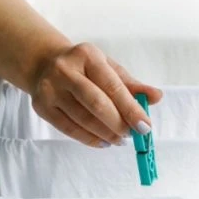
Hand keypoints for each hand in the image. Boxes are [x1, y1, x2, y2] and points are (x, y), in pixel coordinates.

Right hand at [30, 42, 163, 146]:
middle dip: (118, 124)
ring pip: (82, 119)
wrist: (44, 64)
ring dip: (106, 134)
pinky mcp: (41, 107)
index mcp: (87, 56)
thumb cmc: (85, 68)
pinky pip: (69, 129)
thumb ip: (132, 85)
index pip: (113, 86)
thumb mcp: (109, 69)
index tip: (145, 126)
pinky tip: (104, 142)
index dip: (130, 109)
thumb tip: (157, 97)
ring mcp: (49, 89)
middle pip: (96, 104)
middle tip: (132, 134)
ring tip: (120, 139)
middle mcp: (65, 70)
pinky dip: (89, 139)